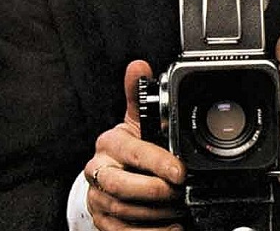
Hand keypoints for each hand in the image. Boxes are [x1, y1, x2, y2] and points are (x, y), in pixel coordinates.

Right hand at [83, 60, 186, 230]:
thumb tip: (138, 65)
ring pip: (126, 212)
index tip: (180, 172)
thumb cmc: (128, 148)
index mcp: (109, 145)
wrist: (107, 177)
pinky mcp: (103, 222)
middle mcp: (98, 172)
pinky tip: (171, 227)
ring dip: (158, 214)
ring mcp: (99, 199)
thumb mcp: (136, 121)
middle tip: (181, 194)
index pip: (132, 154)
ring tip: (180, 208)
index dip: (157, 164)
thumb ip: (139, 96)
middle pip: (123, 188)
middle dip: (156, 193)